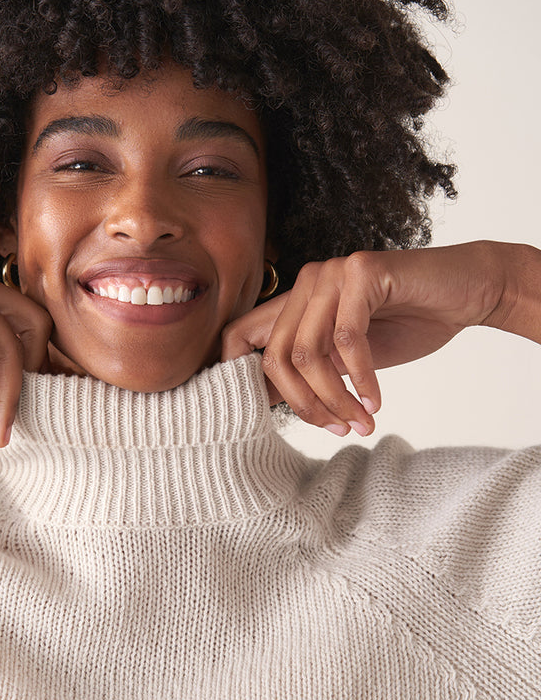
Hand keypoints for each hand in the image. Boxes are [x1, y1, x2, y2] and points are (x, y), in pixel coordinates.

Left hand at [221, 241, 523, 436]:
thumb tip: (262, 402)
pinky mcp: (362, 271)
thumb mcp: (346, 357)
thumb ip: (308, 371)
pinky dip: (362, 378)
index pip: (238, 336)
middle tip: (334, 428)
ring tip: (359, 421)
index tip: (255, 417)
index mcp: (294, 301)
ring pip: (309, 352)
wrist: (467, 292)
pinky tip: (376, 399)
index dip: (233, 377)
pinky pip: (347, 339)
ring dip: (335, 397)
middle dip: (303, 403)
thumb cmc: (407, 324)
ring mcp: (332, 273)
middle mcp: (306, 282)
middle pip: (275, 356)